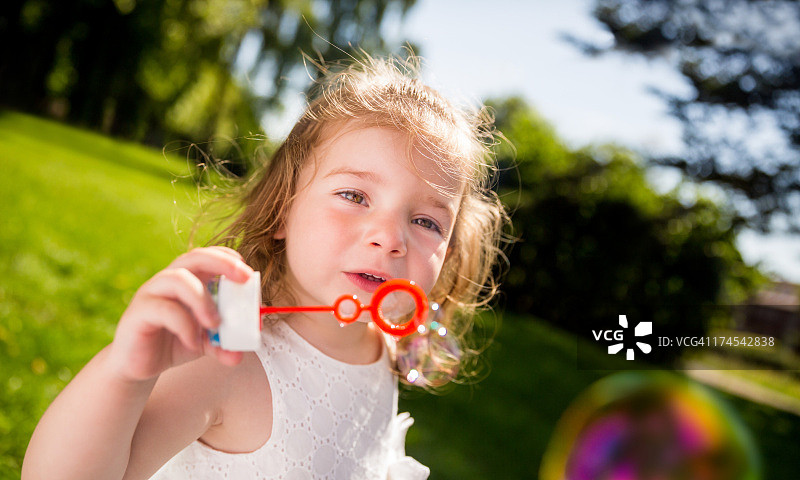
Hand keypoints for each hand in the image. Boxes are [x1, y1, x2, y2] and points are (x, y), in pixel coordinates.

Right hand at [108, 247, 254, 381]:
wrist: (137, 366)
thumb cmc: (173, 343)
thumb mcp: (204, 342)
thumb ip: (222, 344)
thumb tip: (239, 355)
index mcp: (188, 280)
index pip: (208, 256)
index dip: (228, 258)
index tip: (248, 273)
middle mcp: (168, 281)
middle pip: (194, 257)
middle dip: (222, 263)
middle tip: (243, 279)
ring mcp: (151, 294)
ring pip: (177, 279)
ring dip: (202, 299)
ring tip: (215, 323)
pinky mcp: (138, 312)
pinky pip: (164, 310)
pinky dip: (185, 325)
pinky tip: (193, 342)